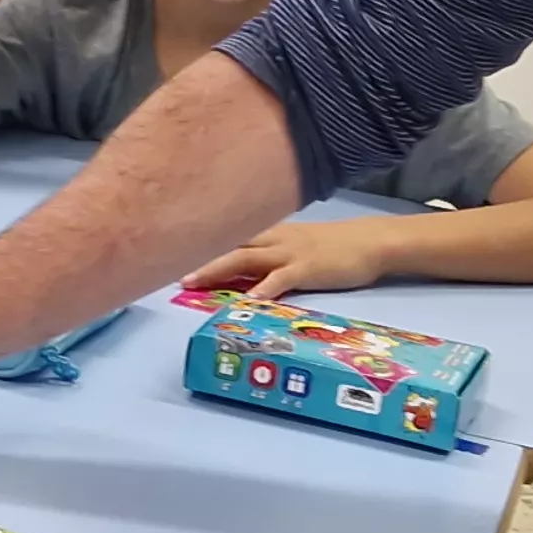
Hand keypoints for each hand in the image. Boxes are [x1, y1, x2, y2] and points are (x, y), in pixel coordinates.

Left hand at [183, 221, 393, 303]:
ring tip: (192, 282)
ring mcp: (288, 252)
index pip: (227, 234)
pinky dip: (264, 288)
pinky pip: (281, 278)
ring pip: (245, 257)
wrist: (369, 242)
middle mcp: (272, 238)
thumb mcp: (295, 245)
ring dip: (216, 269)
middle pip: (227, 243)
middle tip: (163, 266)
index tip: (166, 248)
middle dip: (195, 254)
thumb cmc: (333, 247)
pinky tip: (249, 299)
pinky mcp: (306, 268)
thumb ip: (268, 255)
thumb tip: (240, 270)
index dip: (197, 241)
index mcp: (268, 233)